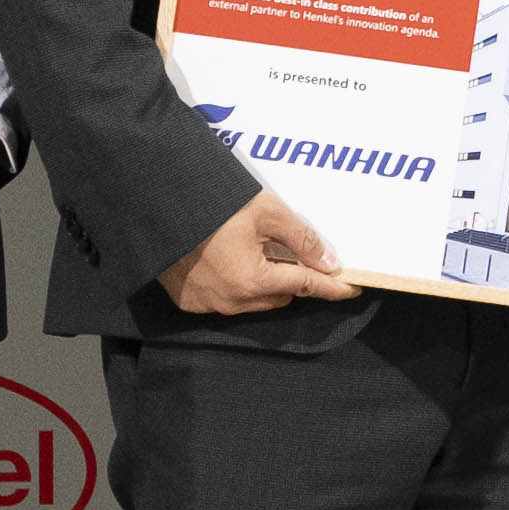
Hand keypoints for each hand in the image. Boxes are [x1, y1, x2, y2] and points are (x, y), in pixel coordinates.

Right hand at [157, 189, 361, 317]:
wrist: (156, 206)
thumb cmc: (210, 204)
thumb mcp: (265, 211)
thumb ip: (301, 238)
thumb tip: (329, 261)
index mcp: (253, 280)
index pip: (306, 286)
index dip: (333, 286)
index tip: (352, 288)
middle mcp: (232, 301)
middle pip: (281, 295)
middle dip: (294, 277)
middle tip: (294, 251)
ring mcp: (209, 304)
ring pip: (256, 300)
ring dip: (265, 281)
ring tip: (258, 249)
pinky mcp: (190, 301)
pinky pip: (227, 300)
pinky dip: (236, 284)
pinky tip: (230, 258)